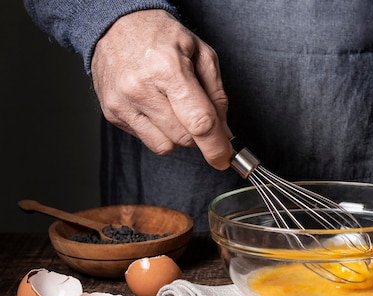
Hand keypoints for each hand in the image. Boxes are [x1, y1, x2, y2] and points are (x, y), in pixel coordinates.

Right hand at [91, 9, 232, 168]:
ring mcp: (123, 103)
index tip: (224, 158)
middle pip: (184, 138)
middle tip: (196, 112)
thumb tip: (223, 132)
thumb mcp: (201, 53)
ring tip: (173, 106)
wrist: (115, 24)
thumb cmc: (160, 35)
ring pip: (165, 145)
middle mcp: (141, 89)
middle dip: (198, 134)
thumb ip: (217, 95)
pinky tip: (155, 106)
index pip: (199, 122)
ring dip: (177, 135)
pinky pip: (146, 139)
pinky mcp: (112, 113)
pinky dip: (158, 130)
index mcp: (168, 69)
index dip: (216, 146)